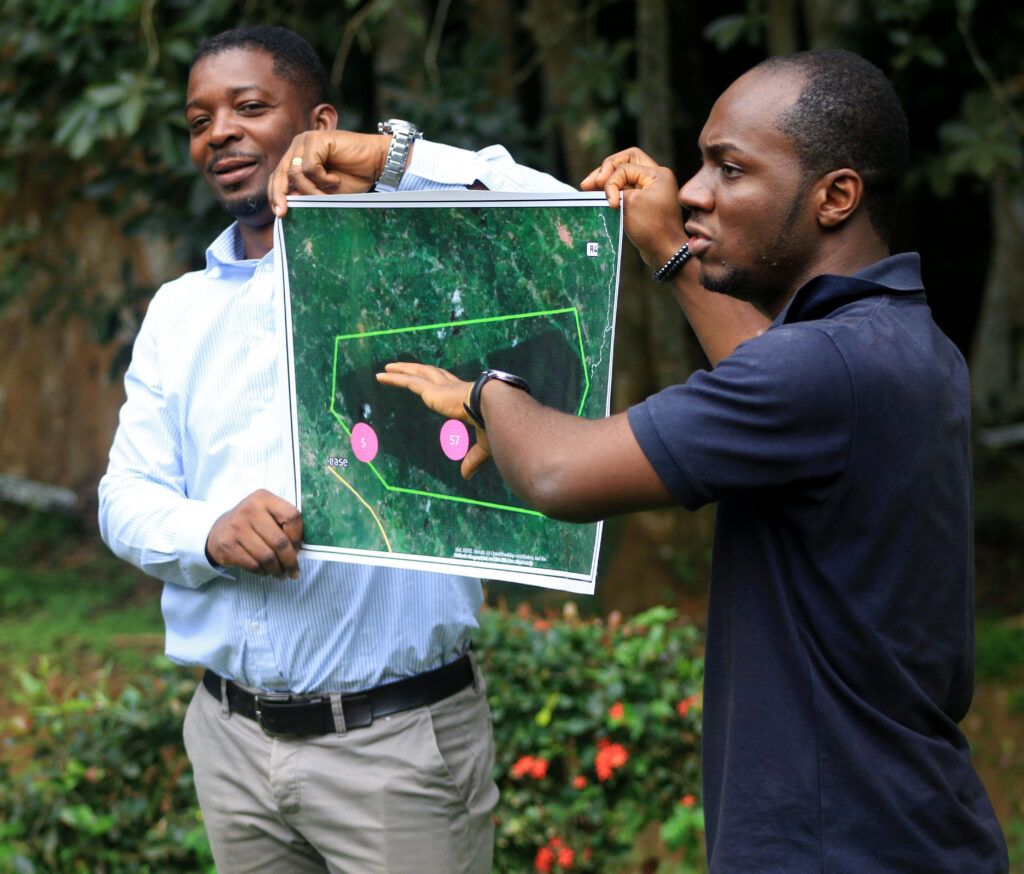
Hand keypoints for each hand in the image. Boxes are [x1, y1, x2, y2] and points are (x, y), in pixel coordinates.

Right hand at [206, 489, 302, 577]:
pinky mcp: (228, 544)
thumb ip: (284, 524)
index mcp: (264, 498)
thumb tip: (299, 551)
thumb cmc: (252, 524)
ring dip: (277, 570)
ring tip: (281, 574)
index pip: (291, 516)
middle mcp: (249, 509)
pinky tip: (265, 571)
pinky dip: (263, 572)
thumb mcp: (267, 513)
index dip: (298, 536)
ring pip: (267, 557)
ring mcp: (237, 527)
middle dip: (290, 561)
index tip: (298, 548)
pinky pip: (253, 565)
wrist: (219, 530)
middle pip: (280, 542)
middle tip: (294, 572)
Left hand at [269, 130, 392, 216]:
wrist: (376, 162)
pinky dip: (323, 178)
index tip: (280, 214)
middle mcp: (299, 147)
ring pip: (296, 172)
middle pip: (281, 173)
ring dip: (312, 188)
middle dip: (280, 194)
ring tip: (329, 190)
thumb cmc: (354, 176)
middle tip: (284, 212)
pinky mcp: (317, 139)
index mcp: (298, 157)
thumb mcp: (326, 191)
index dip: (276, 194)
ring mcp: (307, 141)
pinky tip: (335, 179)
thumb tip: (287, 199)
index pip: (279, 176)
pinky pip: (310, 167)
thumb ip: (307, 193)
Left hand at [376, 362, 492, 479]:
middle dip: (418, 370)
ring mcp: (441, 388)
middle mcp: (453, 387)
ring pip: (417, 375)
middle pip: (431, 374)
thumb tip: (465, 476)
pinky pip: (408, 382)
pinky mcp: (432, 392)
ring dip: (402, 370)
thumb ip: (472, 459)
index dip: (442, 382)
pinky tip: (381, 376)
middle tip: (404, 368)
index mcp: (467, 397)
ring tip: (386, 368)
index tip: (436, 381)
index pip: (451, 386)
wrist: (497, 408)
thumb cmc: (496, 425)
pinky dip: (394, 378)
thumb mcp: (483, 444)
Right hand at [581, 147, 686, 266]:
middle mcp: (654, 177)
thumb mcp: (631, 202)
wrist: (664, 251)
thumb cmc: (651, 227)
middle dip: (605, 170)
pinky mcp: (642, 202)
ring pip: (622, 175)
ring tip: (587, 188)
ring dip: (606, 181)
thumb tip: (600, 185)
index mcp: (657, 173)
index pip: (625, 167)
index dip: (612, 182)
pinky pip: (624, 189)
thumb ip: (615, 188)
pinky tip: (598, 196)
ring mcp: (649, 190)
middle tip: (589, 184)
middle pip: (625, 161)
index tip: (611, 203)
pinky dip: (611, 191)